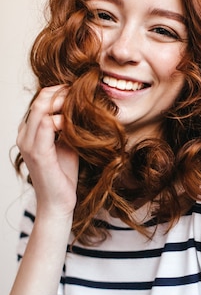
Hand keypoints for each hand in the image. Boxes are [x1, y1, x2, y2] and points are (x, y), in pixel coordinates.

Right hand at [17, 85, 78, 218]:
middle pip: (40, 99)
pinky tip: (75, 123)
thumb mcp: (66, 144)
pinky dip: (63, 119)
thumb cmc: (63, 175)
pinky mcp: (38, 153)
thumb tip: (81, 108)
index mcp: (28, 132)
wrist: (58, 202)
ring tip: (81, 103)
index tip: (79, 91)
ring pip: (41, 107)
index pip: (40, 100)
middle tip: (83, 93)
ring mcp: (28, 144)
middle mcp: (24, 135)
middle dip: (62, 92)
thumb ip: (67, 126)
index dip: (59, 92)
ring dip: (63, 102)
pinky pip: (47, 125)